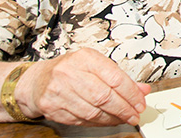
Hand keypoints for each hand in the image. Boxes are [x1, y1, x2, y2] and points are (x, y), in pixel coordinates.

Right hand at [17, 48, 149, 125]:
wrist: (37, 81)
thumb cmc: (70, 70)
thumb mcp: (95, 66)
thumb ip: (120, 77)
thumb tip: (143, 90)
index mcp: (84, 58)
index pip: (114, 78)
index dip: (131, 94)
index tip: (140, 102)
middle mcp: (69, 73)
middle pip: (104, 97)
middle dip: (124, 108)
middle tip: (135, 114)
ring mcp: (58, 91)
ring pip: (93, 111)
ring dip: (113, 118)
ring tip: (124, 118)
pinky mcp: (52, 108)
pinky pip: (82, 120)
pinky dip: (99, 122)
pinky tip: (108, 120)